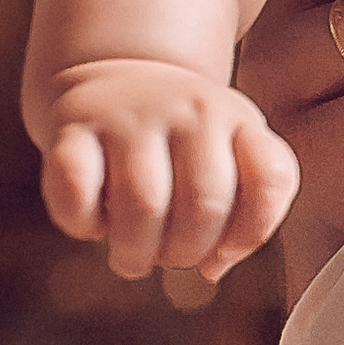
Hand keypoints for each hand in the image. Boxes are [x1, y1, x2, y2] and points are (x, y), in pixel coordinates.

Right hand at [38, 61, 299, 283]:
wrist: (118, 76)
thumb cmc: (184, 140)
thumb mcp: (234, 157)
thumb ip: (249, 212)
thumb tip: (212, 268)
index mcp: (238, 121)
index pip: (271, 178)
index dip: (249, 233)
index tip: (222, 249)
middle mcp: (190, 110)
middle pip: (204, 206)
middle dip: (185, 253)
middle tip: (166, 255)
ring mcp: (130, 115)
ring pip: (143, 204)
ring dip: (134, 252)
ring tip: (131, 254)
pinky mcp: (73, 127)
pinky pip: (75, 189)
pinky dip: (82, 224)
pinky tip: (92, 224)